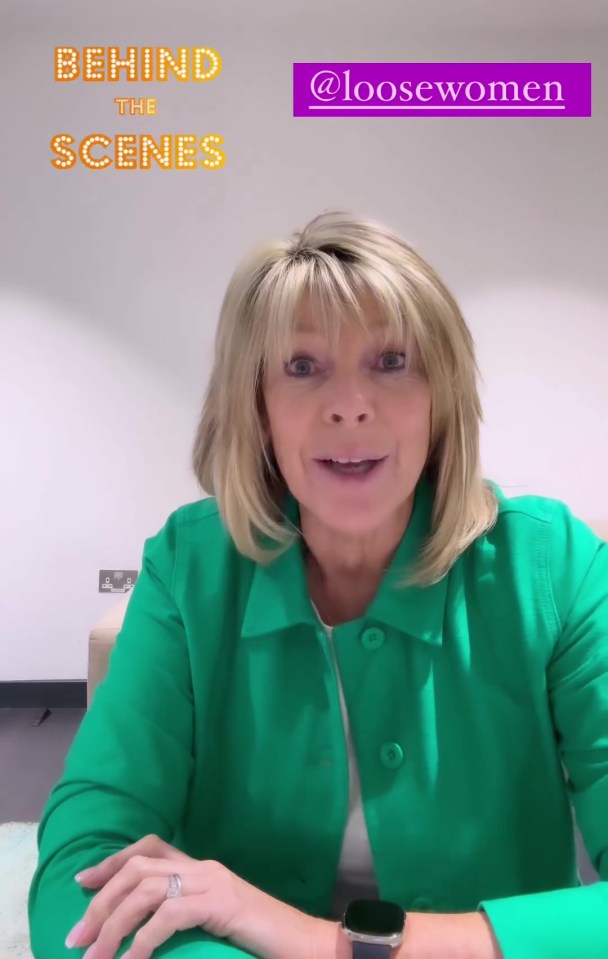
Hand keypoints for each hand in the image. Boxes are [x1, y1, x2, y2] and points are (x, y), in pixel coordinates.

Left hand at [66, 833, 320, 958]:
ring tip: (92, 958)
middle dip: (100, 903)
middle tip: (75, 939)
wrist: (303, 942)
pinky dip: (141, 942)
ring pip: (145, 892)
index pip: (149, 848)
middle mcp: (202, 866)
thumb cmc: (258, 938)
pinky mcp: (219, 903)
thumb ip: (184, 914)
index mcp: (200, 867)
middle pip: (137, 870)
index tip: (82, 883)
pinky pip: (168, 916)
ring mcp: (211, 882)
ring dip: (112, 926)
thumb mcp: (213, 921)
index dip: (111, 862)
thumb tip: (143, 930)